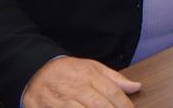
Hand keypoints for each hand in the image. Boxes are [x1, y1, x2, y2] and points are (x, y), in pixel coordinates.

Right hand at [23, 56, 140, 107]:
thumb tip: (136, 87)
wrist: (36, 70)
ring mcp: (60, 100)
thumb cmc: (69, 71)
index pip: (112, 92)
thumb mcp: (93, 68)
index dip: (124, 104)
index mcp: (89, 76)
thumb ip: (115, 79)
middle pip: (99, 104)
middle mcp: (76, 88)